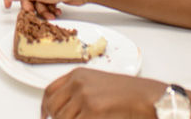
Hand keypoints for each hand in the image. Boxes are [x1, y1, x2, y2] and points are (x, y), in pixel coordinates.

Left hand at [41, 68, 166, 118]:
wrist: (146, 96)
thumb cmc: (127, 93)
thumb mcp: (97, 85)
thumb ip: (78, 93)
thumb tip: (61, 111)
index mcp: (77, 74)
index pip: (49, 91)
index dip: (44, 107)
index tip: (44, 116)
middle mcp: (77, 83)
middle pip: (53, 106)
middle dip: (56, 118)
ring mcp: (84, 96)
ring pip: (62, 118)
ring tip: (88, 117)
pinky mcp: (92, 110)